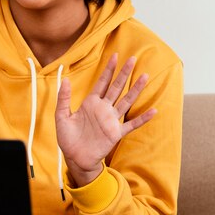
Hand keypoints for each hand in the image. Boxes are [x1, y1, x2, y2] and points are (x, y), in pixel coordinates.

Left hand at [55, 54, 156, 186]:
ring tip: (144, 76)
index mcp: (90, 103)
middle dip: (124, 73)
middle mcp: (103, 109)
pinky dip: (142, 118)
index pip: (101, 83)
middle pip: (116, 87)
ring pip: (126, 101)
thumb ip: (63, 99)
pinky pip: (131, 124)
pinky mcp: (116, 133)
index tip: (115, 56)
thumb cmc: (67, 137)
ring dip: (135, 90)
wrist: (74, 158)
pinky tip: (153, 111)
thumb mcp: (61, 116)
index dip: (108, 70)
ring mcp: (111, 120)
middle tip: (132, 59)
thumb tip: (65, 80)